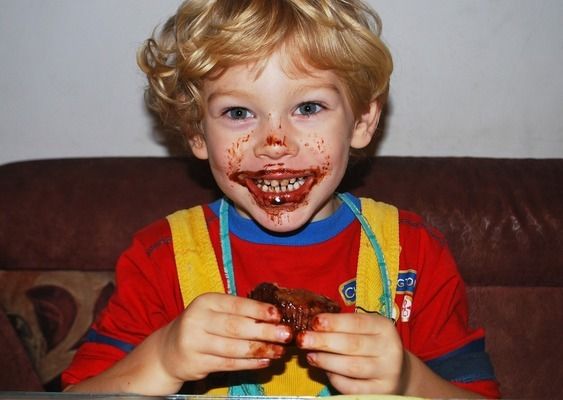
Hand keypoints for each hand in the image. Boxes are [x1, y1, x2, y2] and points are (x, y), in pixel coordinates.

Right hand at [158, 293, 292, 383]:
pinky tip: (264, 361)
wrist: (169, 350)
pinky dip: (249, 363)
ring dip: (260, 350)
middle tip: (286, 335)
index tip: (278, 315)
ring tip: (279, 351)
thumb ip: (238, 312)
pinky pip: (229, 364)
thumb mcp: (214, 311)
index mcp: (206, 302)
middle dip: (265, 331)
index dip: (259, 310)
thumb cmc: (201, 326)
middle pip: (237, 327)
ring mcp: (195, 342)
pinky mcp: (196, 362)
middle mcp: (198, 320)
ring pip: (234, 348)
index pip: (237, 305)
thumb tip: (274, 316)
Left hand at [296, 312, 404, 394]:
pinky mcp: (380, 391)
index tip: (315, 321)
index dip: (335, 322)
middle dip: (324, 341)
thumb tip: (314, 326)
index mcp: (384, 327)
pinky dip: (335, 378)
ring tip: (310, 355)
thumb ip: (344, 327)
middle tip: (303, 339)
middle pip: (353, 344)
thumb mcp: (366, 329)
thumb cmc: (373, 345)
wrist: (398, 371)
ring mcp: (387, 372)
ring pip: (351, 366)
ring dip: (326, 360)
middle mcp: (389, 349)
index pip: (357, 322)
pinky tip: (325, 370)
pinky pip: (352, 386)